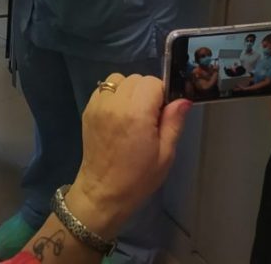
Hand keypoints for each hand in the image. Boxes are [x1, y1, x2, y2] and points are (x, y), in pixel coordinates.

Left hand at [66, 74, 190, 238]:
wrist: (103, 192)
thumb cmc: (138, 177)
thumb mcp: (165, 154)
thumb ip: (174, 122)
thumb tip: (183, 100)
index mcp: (136, 113)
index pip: (153, 82)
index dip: (161, 95)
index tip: (162, 114)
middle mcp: (115, 103)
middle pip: (136, 78)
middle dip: (146, 92)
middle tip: (149, 118)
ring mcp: (98, 104)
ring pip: (118, 79)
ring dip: (129, 90)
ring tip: (132, 114)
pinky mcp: (88, 109)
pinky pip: (104, 89)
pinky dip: (114, 95)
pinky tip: (118, 116)